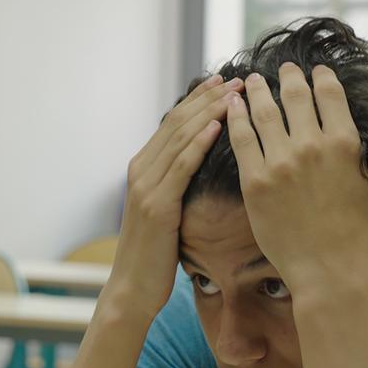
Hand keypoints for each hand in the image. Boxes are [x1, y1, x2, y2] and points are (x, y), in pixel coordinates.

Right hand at [106, 74, 244, 319]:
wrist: (133, 289)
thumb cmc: (156, 256)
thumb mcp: (167, 213)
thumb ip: (178, 186)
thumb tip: (205, 167)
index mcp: (143, 169)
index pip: (173, 124)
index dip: (198, 100)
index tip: (223, 82)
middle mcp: (140, 171)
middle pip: (177, 123)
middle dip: (206, 99)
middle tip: (234, 78)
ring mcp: (145, 187)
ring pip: (179, 139)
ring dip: (208, 113)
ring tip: (233, 94)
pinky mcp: (156, 205)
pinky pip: (180, 167)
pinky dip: (199, 144)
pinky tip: (217, 127)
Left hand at [226, 64, 367, 291]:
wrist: (329, 270)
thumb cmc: (353, 233)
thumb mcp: (365, 183)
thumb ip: (353, 152)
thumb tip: (345, 129)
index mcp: (345, 143)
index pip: (331, 94)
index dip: (321, 77)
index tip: (315, 71)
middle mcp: (313, 145)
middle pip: (296, 96)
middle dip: (289, 77)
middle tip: (283, 68)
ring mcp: (281, 162)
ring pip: (265, 111)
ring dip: (258, 91)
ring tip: (252, 81)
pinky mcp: (255, 181)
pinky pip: (241, 139)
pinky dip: (236, 118)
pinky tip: (232, 107)